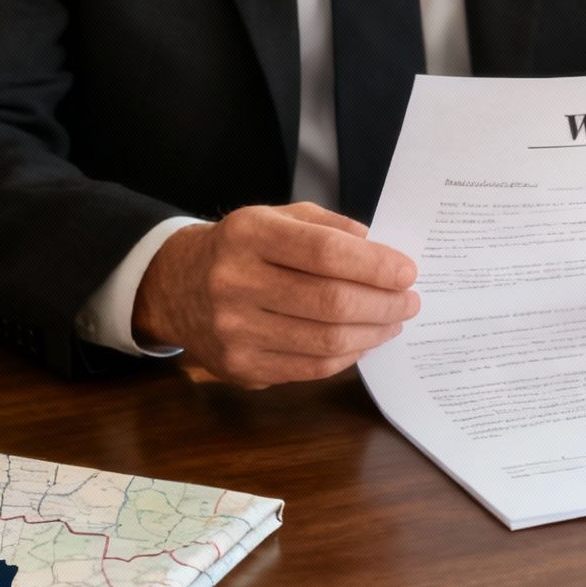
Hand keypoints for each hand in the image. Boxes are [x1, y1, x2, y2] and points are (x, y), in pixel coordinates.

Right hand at [134, 202, 420, 388]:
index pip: (325, 253)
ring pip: (326, 341)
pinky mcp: (241, 367)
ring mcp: (235, 330)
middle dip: (383, 304)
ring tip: (393, 321)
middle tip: (409, 301)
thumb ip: (327, 228)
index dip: (375, 266)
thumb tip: (380, 251)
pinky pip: (311, 368)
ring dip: (373, 333)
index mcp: (248, 235)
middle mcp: (235, 282)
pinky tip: (363, 340)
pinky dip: (348, 355)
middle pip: (331, 303)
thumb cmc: (240, 250)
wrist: (176, 287)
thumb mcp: (276, 217)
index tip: (407, 272)